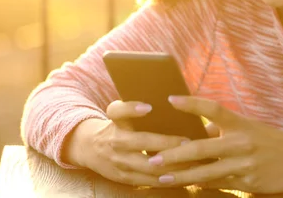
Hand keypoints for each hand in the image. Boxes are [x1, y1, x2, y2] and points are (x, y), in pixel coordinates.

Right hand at [64, 100, 199, 185]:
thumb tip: (171, 101)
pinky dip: (167, 179)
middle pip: (141, 142)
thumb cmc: (116, 126)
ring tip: (192, 161)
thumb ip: (135, 107)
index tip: (148, 107)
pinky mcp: (125, 178)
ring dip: (171, 165)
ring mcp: (119, 161)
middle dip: (166, 143)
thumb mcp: (119, 113)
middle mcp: (116, 141)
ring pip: (148, 166)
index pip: (118, 111)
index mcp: (115, 121)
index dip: (132, 108)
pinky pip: (149, 181)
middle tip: (188, 142)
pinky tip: (184, 176)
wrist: (89, 148)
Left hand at [147, 96, 282, 193]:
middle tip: (153, 158)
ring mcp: (244, 165)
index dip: (192, 103)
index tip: (171, 99)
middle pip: (202, 148)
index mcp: (241, 124)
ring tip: (161, 177)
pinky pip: (218, 185)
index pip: (213, 109)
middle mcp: (241, 143)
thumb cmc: (271, 141)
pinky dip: (200, 185)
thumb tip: (199, 128)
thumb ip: (225, 128)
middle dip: (175, 154)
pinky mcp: (248, 183)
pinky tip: (186, 186)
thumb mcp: (250, 128)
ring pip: (206, 172)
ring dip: (181, 175)